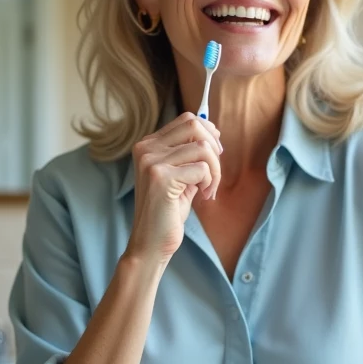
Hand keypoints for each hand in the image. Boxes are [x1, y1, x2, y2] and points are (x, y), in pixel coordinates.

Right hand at [124, 112, 221, 264]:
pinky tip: (203, 196)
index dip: (209, 133)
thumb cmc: (168, 211)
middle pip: (194, 125)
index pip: (186, 120)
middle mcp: (146, 148)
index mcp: (148, 145)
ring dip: (215, 171)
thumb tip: (213, 131)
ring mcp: (151, 161)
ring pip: (202, 148)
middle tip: (215, 172)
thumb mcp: (181, 175)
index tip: (216, 154)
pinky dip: (209, 182)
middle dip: (214, 148)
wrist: (151, 243)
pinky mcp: (160, 177)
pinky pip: (202, 168)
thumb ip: (190, 153)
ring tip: (208, 190)